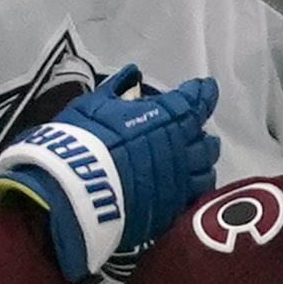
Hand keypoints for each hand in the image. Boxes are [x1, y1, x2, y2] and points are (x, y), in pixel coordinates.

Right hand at [0, 65, 219, 281]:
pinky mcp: (169, 210)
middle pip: (206, 142)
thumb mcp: (94, 104)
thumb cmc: (83, 139)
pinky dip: (192, 190)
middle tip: (193, 131)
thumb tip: (131, 73)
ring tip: (192, 162)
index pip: (196, 102)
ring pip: (205, 173)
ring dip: (201, 164)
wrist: (76, 189)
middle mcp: (180, 149)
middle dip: (201, 134)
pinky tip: (183, 188)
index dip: (203, 93)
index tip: (204, 88)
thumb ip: (116, 88)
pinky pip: (192, 199)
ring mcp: (178, 182)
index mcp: (166, 119)